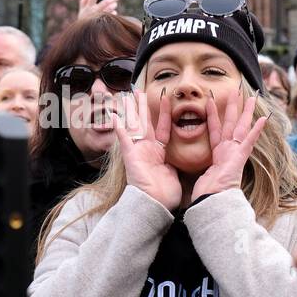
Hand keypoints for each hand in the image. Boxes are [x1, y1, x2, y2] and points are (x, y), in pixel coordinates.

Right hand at [78, 0, 119, 19]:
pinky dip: (112, 14)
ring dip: (112, 6)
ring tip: (115, 4)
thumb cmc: (83, 23)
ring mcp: (98, 18)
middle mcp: (93, 12)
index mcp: (87, 7)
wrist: (82, 35)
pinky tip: (114, 13)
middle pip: (104, 3)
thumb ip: (83, 3)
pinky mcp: (102, 23)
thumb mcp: (81, 12)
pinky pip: (109, 18)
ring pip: (108, 10)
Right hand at [115, 88, 181, 210]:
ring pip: (133, 126)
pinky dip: (119, 129)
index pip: (162, 127)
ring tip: (127, 96)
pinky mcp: (130, 157)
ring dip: (130, 111)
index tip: (164, 98)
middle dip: (141, 106)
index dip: (163, 113)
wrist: (156, 205)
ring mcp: (137, 152)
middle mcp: (147, 150)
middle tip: (138, 91)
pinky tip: (114, 116)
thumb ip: (175, 161)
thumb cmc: (166, 194)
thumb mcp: (175, 172)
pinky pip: (124, 140)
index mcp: (159, 152)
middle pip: (144, 123)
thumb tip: (182, 156)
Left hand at [191, 90, 266, 200]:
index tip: (212, 102)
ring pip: (241, 128)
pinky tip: (264, 118)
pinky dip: (256, 131)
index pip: (217, 131)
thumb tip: (196, 167)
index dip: (214, 117)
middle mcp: (228, 152)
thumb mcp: (200, 175)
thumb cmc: (206, 194)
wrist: (212, 203)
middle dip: (234, 108)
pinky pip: (248, 142)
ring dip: (246, 112)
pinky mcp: (239, 159)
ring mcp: (235, 155)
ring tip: (251, 97)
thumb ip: (201, 167)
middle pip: (232, 125)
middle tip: (237, 92)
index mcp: (219, 155)